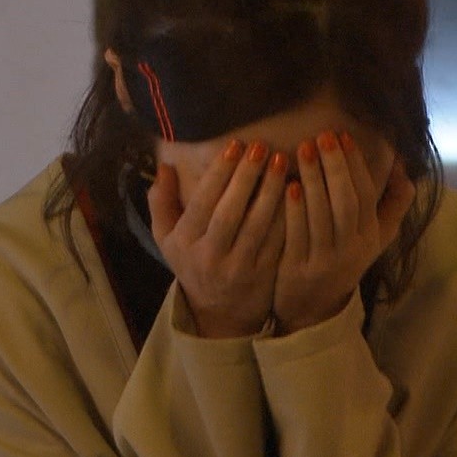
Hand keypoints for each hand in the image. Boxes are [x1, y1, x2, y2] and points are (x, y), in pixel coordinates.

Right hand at [149, 140, 288, 337]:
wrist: (218, 311)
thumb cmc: (192, 262)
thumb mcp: (167, 237)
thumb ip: (161, 202)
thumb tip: (165, 166)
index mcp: (184, 242)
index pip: (202, 202)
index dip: (220, 172)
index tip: (235, 145)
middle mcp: (209, 256)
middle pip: (230, 211)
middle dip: (247, 176)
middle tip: (262, 147)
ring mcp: (238, 268)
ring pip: (258, 225)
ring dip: (271, 191)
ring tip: (282, 162)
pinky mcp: (263, 275)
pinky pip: (277, 240)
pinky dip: (287, 214)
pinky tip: (296, 189)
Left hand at [273, 131, 414, 334]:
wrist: (314, 308)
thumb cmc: (344, 258)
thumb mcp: (376, 235)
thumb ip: (393, 202)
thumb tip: (404, 164)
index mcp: (370, 235)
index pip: (367, 194)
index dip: (356, 164)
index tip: (343, 135)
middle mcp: (352, 247)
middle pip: (347, 202)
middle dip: (336, 166)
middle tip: (322, 136)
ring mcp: (326, 260)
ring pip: (324, 216)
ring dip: (314, 180)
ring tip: (303, 150)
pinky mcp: (300, 269)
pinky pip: (298, 235)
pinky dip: (295, 210)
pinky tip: (288, 186)